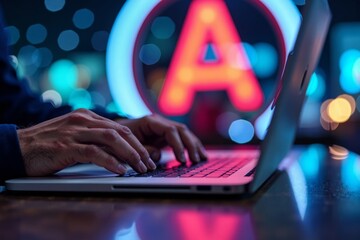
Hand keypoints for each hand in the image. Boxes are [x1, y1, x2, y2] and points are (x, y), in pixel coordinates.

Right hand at [17, 109, 156, 175]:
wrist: (17, 147)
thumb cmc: (47, 144)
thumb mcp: (73, 135)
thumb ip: (93, 137)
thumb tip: (116, 151)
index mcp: (87, 116)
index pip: (119, 128)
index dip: (136, 142)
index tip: (146, 155)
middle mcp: (83, 120)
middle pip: (120, 131)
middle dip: (138, 148)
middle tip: (148, 163)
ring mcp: (74, 131)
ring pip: (111, 139)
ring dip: (129, 154)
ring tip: (140, 167)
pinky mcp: (65, 145)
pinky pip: (93, 152)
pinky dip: (110, 161)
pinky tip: (120, 170)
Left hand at [116, 114, 207, 163]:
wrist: (114, 133)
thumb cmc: (119, 139)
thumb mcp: (127, 145)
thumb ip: (143, 150)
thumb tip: (158, 156)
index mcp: (150, 122)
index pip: (170, 131)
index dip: (178, 145)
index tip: (181, 159)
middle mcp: (160, 123)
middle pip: (181, 130)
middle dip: (190, 145)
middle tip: (195, 160)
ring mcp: (164, 128)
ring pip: (185, 134)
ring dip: (194, 146)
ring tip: (202, 159)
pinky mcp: (166, 136)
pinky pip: (182, 139)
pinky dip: (191, 147)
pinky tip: (200, 155)